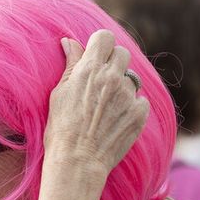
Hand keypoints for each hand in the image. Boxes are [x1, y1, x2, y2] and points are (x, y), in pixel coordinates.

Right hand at [43, 29, 149, 178]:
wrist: (77, 162)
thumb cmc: (60, 129)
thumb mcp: (59, 93)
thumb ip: (70, 65)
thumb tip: (69, 42)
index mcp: (89, 70)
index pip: (104, 37)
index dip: (100, 45)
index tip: (96, 56)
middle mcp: (111, 78)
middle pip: (122, 53)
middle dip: (114, 63)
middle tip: (102, 82)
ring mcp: (128, 95)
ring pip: (132, 79)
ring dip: (122, 87)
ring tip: (107, 107)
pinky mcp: (139, 113)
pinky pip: (140, 101)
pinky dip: (132, 107)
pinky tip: (117, 120)